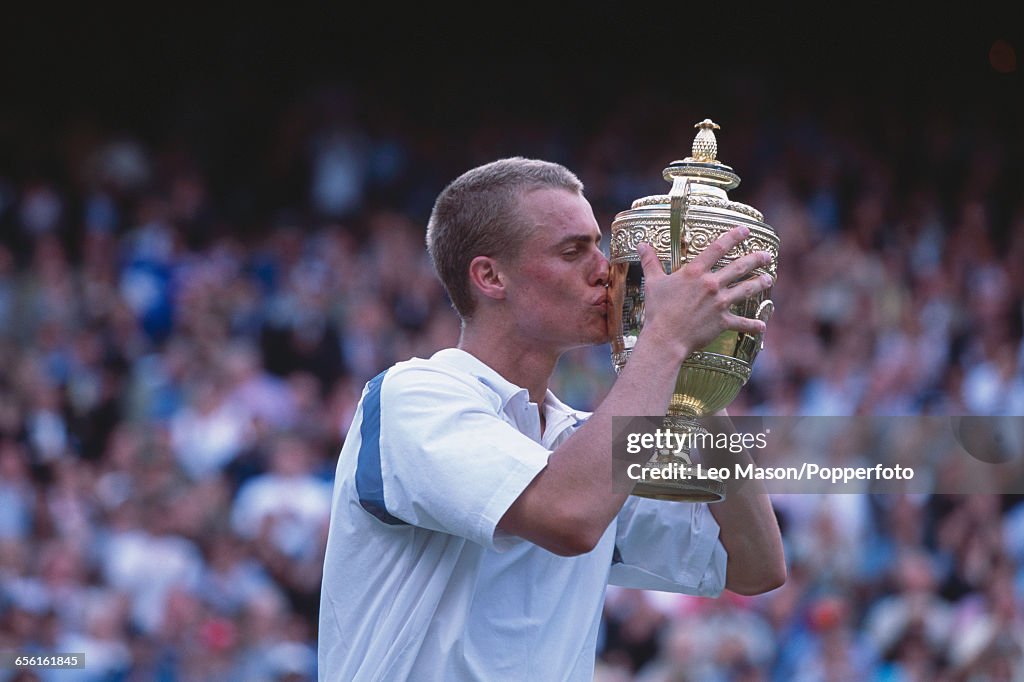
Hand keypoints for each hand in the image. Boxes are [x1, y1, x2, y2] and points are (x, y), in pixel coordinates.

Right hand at [636, 225, 771, 361]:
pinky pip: (742, 323)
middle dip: (756, 259)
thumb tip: (642, 245)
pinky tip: (762, 325)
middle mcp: (711, 284)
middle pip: (739, 267)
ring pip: (746, 289)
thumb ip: (650, 262)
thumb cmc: (658, 310)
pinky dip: (752, 325)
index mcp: (695, 272)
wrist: (665, 338)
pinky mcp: (722, 321)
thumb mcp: (653, 282)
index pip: (718, 248)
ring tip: (769, 278)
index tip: (746, 231)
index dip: (734, 236)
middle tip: (767, 255)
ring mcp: (719, 303)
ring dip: (760, 283)